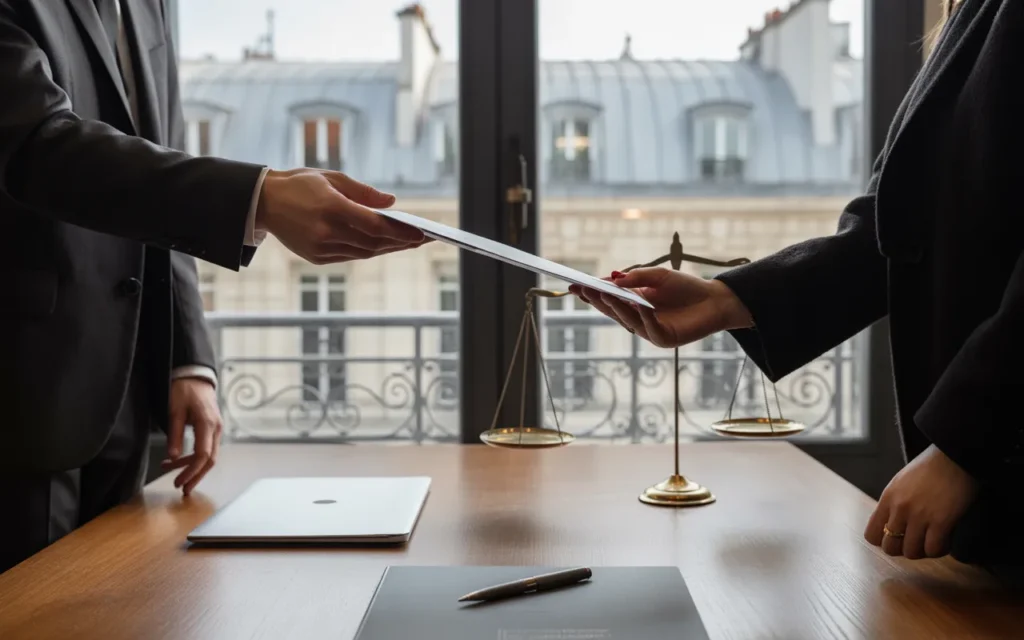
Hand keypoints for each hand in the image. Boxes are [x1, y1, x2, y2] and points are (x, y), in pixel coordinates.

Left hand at [160, 378, 222, 495]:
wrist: (195, 375)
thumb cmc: (184, 389)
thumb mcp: (174, 411)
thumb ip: (175, 435)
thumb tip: (173, 458)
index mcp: (207, 423)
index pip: (203, 455)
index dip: (191, 471)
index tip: (178, 482)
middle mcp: (216, 428)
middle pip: (210, 460)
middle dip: (196, 476)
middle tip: (180, 488)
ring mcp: (217, 428)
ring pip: (209, 456)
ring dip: (193, 468)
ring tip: (175, 475)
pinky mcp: (213, 428)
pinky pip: (207, 448)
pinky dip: (195, 458)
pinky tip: (180, 461)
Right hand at [255, 168, 429, 263]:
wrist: (263, 202)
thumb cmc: (300, 184)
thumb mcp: (332, 178)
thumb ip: (364, 192)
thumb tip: (392, 203)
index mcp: (331, 207)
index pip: (375, 226)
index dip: (401, 232)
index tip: (421, 233)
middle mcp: (326, 231)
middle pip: (374, 243)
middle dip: (401, 242)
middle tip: (423, 239)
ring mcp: (321, 248)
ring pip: (364, 252)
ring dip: (389, 248)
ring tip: (408, 243)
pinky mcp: (316, 258)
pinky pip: (351, 256)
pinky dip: (370, 251)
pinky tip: (385, 245)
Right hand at [568, 268, 752, 347]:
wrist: (714, 301)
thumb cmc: (686, 287)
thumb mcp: (659, 276)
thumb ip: (638, 277)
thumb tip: (614, 277)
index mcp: (633, 302)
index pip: (607, 298)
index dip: (591, 292)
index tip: (575, 284)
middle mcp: (637, 318)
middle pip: (612, 311)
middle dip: (597, 300)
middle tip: (583, 289)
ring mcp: (649, 330)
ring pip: (627, 320)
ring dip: (615, 307)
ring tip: (604, 293)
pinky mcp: (663, 339)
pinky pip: (649, 328)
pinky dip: (643, 317)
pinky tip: (638, 305)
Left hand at [864, 444, 978, 558]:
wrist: (955, 454)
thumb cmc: (932, 467)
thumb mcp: (902, 482)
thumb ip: (894, 503)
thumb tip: (893, 525)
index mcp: (887, 498)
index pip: (872, 535)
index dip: (885, 541)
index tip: (898, 538)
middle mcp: (899, 508)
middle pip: (890, 548)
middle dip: (904, 549)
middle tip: (918, 542)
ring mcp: (919, 515)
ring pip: (912, 552)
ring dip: (923, 551)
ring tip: (933, 541)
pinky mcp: (941, 521)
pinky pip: (933, 549)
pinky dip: (940, 550)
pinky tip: (946, 541)